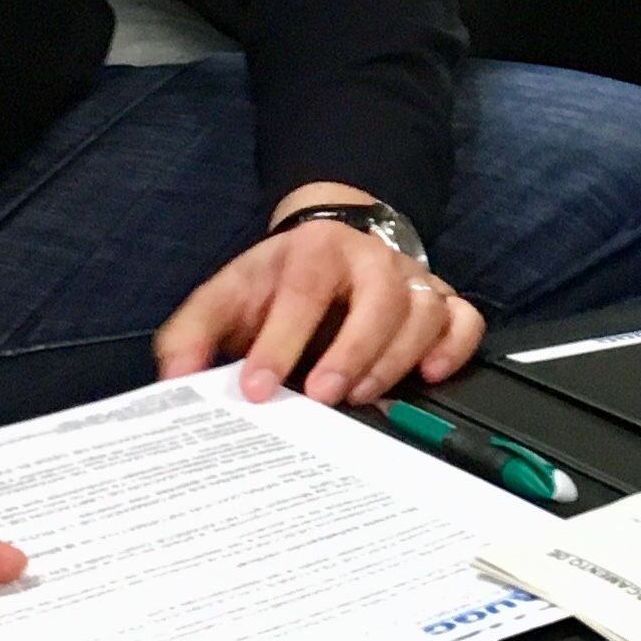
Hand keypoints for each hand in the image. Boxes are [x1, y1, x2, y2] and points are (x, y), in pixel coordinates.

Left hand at [154, 182, 485, 406]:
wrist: (329, 243)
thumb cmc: (277, 281)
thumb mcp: (228, 295)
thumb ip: (194, 334)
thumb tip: (176, 379)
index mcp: (314, 250)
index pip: (303, 289)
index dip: (281, 339)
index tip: (256, 387)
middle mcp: (372, 260)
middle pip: (379, 297)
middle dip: (352, 350)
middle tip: (321, 396)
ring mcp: (411, 280)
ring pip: (424, 311)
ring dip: (395, 358)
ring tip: (361, 396)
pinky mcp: (441, 301)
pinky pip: (464, 320)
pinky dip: (453, 347)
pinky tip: (429, 375)